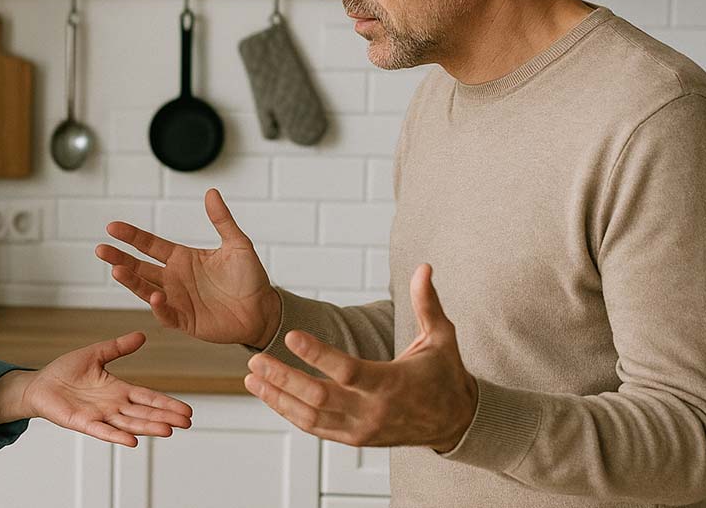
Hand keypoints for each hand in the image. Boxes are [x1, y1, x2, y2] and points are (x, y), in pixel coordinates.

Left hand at [24, 332, 192, 446]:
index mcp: (118, 389)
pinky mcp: (82, 422)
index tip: (186, 411)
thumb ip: (118, 347)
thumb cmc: (65, 371)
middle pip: (144, 412)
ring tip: (168, 430)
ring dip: (148, 427)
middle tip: (187, 422)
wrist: (39, 384)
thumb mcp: (96, 354)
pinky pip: (102, 431)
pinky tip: (132, 441)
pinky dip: (117, 436)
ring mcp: (99, 416)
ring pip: (129, 423)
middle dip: (165, 417)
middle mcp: (112, 405)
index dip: (166, 403)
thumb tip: (142, 335)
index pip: (148, 397)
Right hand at [96, 188, 280, 347]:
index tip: (112, 227)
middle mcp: (175, 278)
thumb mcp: (238, 244)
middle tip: (100, 249)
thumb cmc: (250, 278)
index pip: (150, 245)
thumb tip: (211, 192)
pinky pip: (166, 314)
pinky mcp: (185, 321)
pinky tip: (155, 297)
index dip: (131, 236)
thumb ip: (222, 220)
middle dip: (120, 258)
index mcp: (182, 258)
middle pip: (140, 267)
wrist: (263, 310)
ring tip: (117, 271)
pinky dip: (159, 307)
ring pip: (146, 290)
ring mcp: (177, 300)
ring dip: (131, 281)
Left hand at [244, 264, 478, 451]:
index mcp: (391, 384)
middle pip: (319, 396)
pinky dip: (289, 412)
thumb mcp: (441, 337)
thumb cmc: (445, 374)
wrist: (454, 422)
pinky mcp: (354, 439)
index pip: (347, 370)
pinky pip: (314, 428)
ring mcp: (362, 429)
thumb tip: (424, 266)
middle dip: (284, 378)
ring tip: (251, 376)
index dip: (317, 354)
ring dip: (278, 397)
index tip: (290, 335)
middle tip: (255, 359)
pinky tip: (269, 395)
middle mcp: (373, 411)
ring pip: (310, 416)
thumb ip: (427, 303)